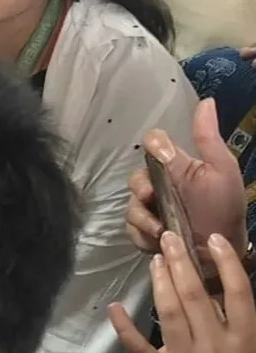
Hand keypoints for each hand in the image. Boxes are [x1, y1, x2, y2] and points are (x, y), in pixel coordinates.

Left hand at [109, 230, 255, 352]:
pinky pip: (138, 343)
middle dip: (182, 261)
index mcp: (245, 340)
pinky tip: (114, 307)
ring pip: (170, 310)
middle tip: (170, 237)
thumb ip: (235, 330)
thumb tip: (219, 295)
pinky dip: (124, 325)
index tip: (212, 240)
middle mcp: (216, 344)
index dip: (226, 263)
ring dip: (160, 281)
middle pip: (197, 293)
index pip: (238, 292)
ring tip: (154, 260)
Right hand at [126, 99, 246, 255]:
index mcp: (177, 166)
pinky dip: (141, 234)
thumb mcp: (222, 170)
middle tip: (150, 198)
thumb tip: (205, 101)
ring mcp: (149, 210)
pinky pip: (130, 228)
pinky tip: (158, 240)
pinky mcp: (143, 233)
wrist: (220, 251)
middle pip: (134, 176)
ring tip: (161, 229)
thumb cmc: (224, 209)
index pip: (153, 143)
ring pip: (129, 205)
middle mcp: (159, 185)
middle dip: (140, 188)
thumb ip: (209, 139)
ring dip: (142, 216)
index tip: (161, 158)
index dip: (152, 147)